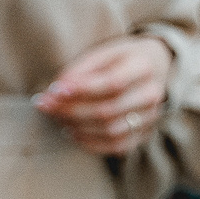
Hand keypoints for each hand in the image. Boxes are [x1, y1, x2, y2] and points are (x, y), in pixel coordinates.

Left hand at [36, 35, 173, 155]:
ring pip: (110, 130)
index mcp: (143, 66)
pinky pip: (115, 146)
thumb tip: (57, 90)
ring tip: (56, 116)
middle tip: (45, 105)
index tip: (54, 90)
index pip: (112, 83)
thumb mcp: (103, 52)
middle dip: (70, 110)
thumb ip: (80, 69)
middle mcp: (151, 94)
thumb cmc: (120, 58)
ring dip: (76, 126)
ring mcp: (150, 116)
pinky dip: (89, 142)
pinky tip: (71, 131)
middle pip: (108, 110)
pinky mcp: (143, 133)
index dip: (81, 90)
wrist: (154, 67)